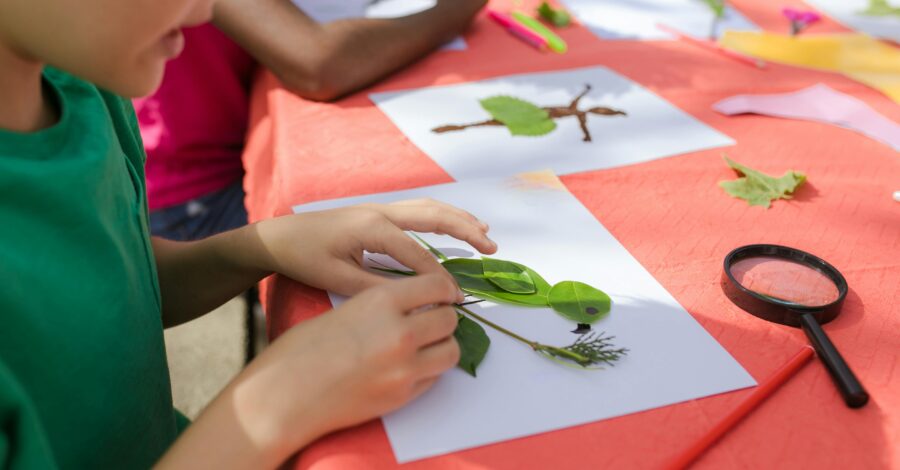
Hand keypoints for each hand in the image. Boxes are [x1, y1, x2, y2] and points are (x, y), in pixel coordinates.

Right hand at [232, 273, 462, 460]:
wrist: (285, 394)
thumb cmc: (303, 349)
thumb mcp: (346, 308)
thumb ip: (384, 304)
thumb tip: (416, 304)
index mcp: (381, 302)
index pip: (436, 285)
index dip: (445, 288)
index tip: (444, 293)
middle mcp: (399, 332)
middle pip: (449, 319)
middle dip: (444, 317)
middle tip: (432, 319)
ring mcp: (404, 367)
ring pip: (451, 350)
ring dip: (442, 345)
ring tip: (425, 345)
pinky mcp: (403, 396)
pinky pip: (435, 378)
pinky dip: (428, 370)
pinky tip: (408, 366)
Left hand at [252, 198, 496, 295]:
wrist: (279, 236)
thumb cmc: (305, 258)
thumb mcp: (339, 280)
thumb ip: (377, 288)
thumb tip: (413, 300)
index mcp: (373, 229)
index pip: (418, 255)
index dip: (440, 278)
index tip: (456, 299)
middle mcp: (382, 212)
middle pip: (434, 216)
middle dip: (466, 230)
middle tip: (492, 248)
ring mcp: (380, 208)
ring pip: (429, 207)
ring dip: (459, 218)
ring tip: (485, 233)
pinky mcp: (377, 212)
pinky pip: (418, 209)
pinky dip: (442, 215)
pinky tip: (454, 223)